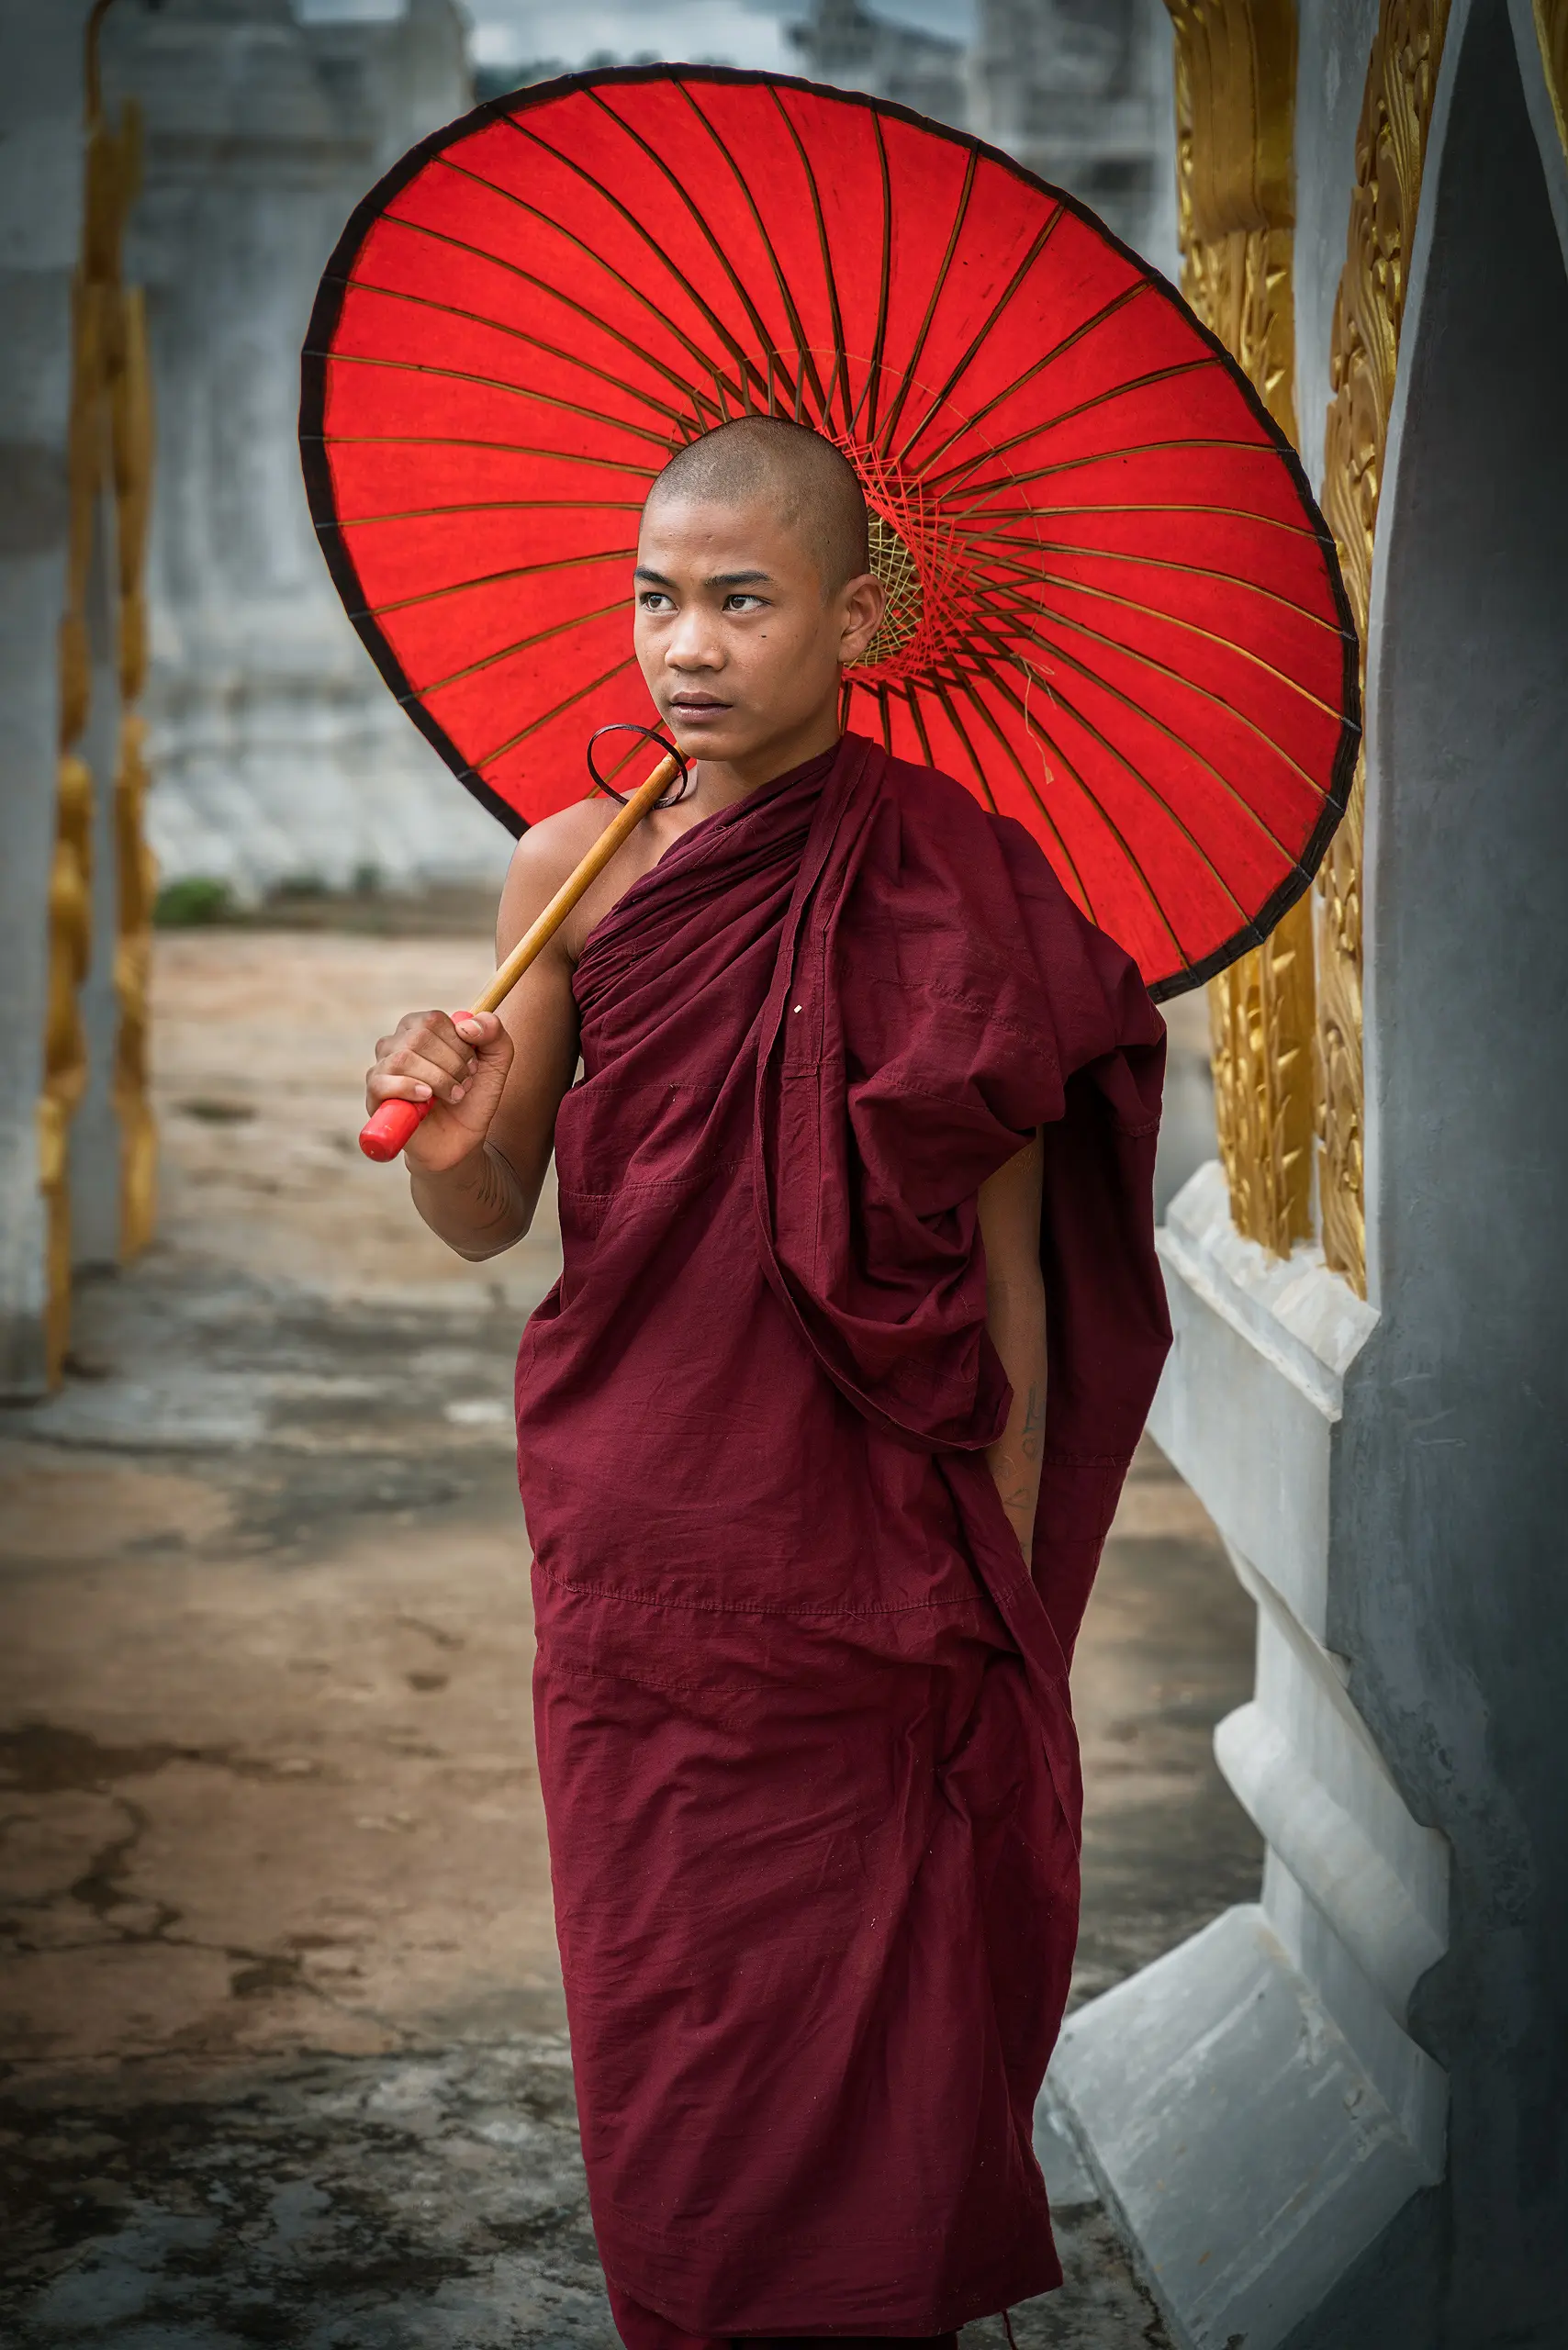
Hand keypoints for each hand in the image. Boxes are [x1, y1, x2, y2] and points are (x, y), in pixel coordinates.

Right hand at [365, 1008, 514, 1172]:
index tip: (473, 1067)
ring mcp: (382, 1068)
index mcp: (419, 1027)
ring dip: (438, 1080)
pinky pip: (382, 1082)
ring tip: (453, 1096)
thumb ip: (494, 1032)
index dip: (459, 1045)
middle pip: (419, 1038)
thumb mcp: (496, 1062)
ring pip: (403, 1059)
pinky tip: (427, 1099)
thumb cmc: (472, 1097)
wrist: (461, 1140)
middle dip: (451, 1064)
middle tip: (464, 1085)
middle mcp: (395, 1043)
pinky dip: (409, 1089)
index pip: (434, 1020)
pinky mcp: (375, 1095)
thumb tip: (466, 1024)